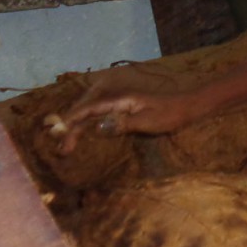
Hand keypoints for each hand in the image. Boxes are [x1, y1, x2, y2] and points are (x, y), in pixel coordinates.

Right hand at [58, 86, 194, 153]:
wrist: (189, 106)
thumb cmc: (171, 114)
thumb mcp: (148, 122)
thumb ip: (122, 124)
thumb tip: (95, 127)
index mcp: (120, 99)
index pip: (88, 109)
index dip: (71, 121)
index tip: (58, 134)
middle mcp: (117, 98)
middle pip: (86, 110)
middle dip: (71, 126)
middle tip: (62, 148)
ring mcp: (121, 103)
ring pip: (92, 112)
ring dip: (78, 125)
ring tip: (67, 142)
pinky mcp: (125, 109)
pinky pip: (101, 114)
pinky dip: (89, 123)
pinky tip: (85, 132)